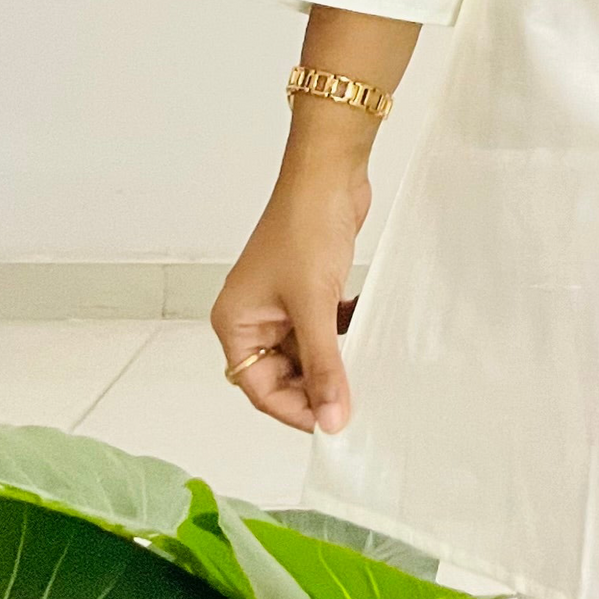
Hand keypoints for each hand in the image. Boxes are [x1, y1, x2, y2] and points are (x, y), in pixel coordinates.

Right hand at [211, 126, 370, 434]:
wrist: (329, 174)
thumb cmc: (305, 227)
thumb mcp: (314, 307)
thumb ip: (324, 366)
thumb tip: (331, 419)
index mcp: (235, 322)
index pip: (259, 387)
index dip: (295, 409)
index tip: (332, 424)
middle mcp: (253, 314)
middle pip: (282, 373)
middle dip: (316, 386)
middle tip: (354, 399)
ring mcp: (281, 301)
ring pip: (306, 351)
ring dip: (333, 359)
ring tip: (363, 368)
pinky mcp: (308, 287)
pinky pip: (323, 328)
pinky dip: (342, 333)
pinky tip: (363, 329)